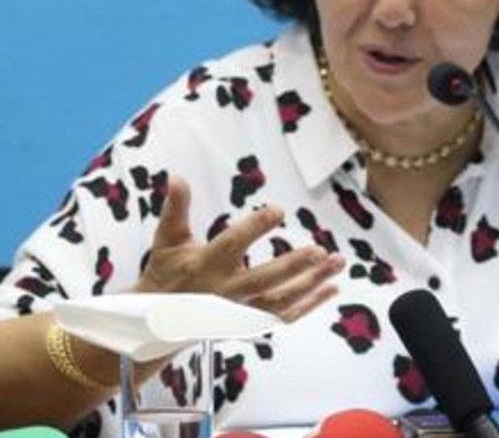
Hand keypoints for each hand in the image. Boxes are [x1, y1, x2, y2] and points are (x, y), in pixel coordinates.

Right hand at [134, 176, 344, 320]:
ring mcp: (240, 310)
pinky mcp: (250, 322)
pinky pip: (285, 316)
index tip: (278, 211)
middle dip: (292, 266)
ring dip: (311, 283)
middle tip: (319, 250)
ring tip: (337, 262)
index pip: (233, 245)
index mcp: (206, 265)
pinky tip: (331, 287)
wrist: (161, 321)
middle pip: (264, 280)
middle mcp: (226, 291)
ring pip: (280, 300)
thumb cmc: (167, 273)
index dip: (255, 228)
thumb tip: (177, 177)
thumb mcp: (167, 239)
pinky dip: (310, 304)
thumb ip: (176, 208)